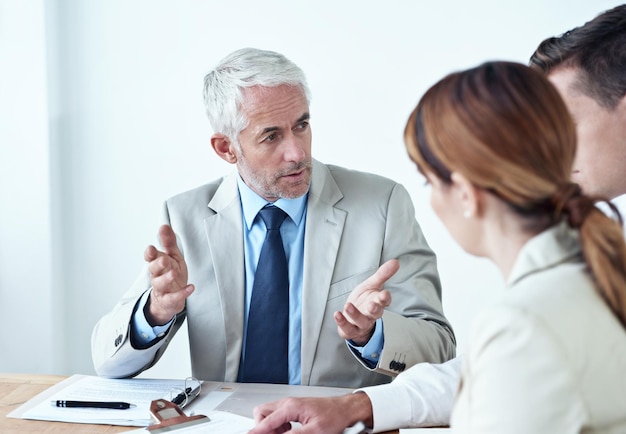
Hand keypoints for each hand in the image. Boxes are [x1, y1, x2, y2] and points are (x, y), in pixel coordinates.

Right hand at [144, 224, 193, 324]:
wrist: (169, 299)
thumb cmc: (171, 274)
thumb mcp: (172, 256)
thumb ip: (168, 242)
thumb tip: (164, 226)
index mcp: (157, 263)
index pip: (150, 257)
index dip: (149, 254)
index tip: (151, 249)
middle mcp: (157, 276)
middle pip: (153, 269)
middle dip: (158, 264)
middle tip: (164, 259)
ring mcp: (162, 289)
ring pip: (160, 284)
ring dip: (166, 278)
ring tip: (174, 273)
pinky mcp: (169, 300)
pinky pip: (173, 298)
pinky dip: (182, 293)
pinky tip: (191, 287)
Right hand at [249, 393, 372, 433]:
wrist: (346, 409)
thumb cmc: (335, 416)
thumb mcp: (315, 431)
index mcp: (291, 407)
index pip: (266, 421)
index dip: (257, 431)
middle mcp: (288, 403)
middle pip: (262, 412)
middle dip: (263, 427)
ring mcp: (290, 405)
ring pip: (269, 414)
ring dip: (271, 427)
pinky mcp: (294, 409)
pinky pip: (278, 416)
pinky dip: (278, 425)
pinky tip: (288, 431)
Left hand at [334, 259, 399, 345]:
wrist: (354, 319)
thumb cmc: (364, 300)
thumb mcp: (372, 284)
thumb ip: (383, 274)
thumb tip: (395, 262)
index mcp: (377, 302)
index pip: (384, 301)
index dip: (385, 298)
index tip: (384, 294)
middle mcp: (371, 314)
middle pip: (375, 313)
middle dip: (374, 309)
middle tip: (371, 305)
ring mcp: (361, 323)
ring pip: (361, 321)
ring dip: (355, 315)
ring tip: (348, 306)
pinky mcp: (350, 330)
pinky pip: (347, 328)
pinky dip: (342, 322)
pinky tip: (337, 314)